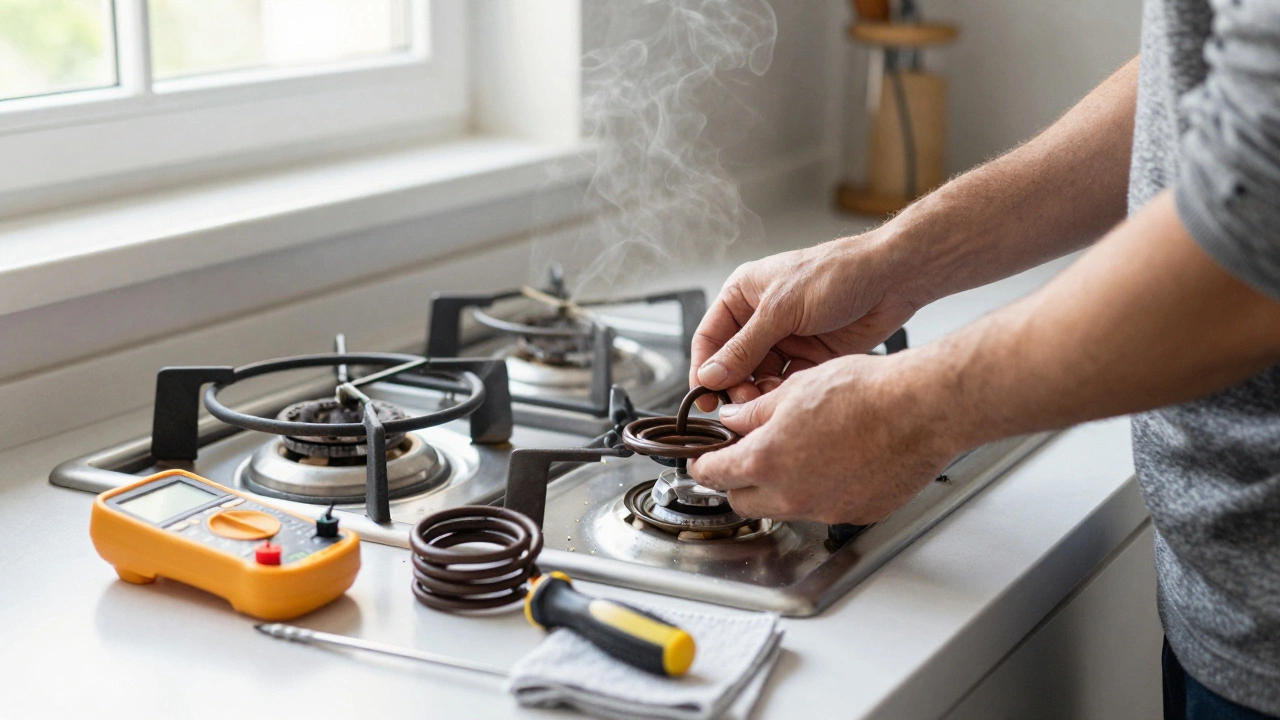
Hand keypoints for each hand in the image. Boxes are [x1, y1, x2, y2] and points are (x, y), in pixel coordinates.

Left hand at [688, 352, 962, 523]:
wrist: (919, 410)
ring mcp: (825, 509)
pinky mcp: (857, 513)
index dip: (703, 465)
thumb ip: (754, 411)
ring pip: (784, 507)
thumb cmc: (864, 393)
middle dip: (737, 482)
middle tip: (746, 456)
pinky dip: (819, 491)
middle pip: (743, 501)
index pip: (714, 474)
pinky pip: (824, 508)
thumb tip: (732, 419)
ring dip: (779, 487)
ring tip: (799, 451)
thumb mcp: (794, 389)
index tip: (702, 460)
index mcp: (766, 460)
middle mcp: (791, 494)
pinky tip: (835, 462)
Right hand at [690, 231, 920, 409]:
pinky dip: (783, 393)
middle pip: (732, 364)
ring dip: (759, 393)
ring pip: (758, 378)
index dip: (703, 369)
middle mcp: (760, 318)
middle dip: (734, 386)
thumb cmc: (837, 273)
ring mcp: (785, 339)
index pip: (709, 338)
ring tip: (765, 402)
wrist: (890, 280)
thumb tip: (711, 374)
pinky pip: (785, 383)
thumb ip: (744, 346)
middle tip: (741, 405)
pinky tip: (788, 397)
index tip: (702, 397)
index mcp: (743, 296)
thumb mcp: (781, 309)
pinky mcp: (809, 356)